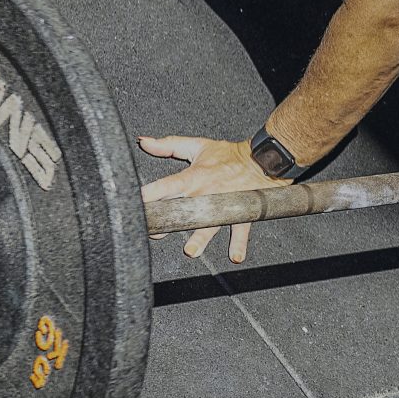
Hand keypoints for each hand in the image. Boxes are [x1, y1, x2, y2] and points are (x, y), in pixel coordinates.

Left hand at [139, 135, 288, 263]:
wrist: (263, 158)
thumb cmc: (230, 154)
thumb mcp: (199, 145)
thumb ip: (169, 144)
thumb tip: (144, 142)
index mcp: (194, 177)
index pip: (166, 185)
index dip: (149, 194)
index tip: (135, 203)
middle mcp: (207, 194)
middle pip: (184, 211)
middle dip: (170, 223)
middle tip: (157, 234)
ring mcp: (224, 206)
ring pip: (210, 224)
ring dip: (201, 238)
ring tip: (191, 251)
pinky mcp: (241, 213)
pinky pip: (241, 230)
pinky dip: (240, 243)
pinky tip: (236, 256)